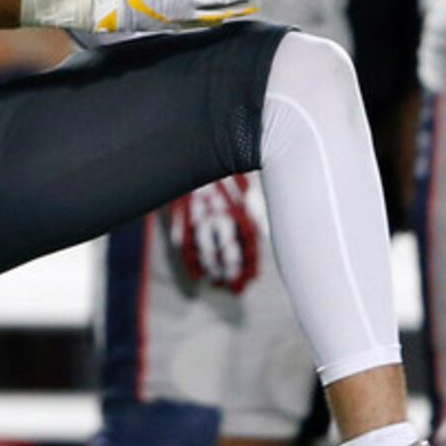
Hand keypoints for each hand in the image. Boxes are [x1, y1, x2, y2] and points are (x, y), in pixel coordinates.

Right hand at [164, 174, 263, 293]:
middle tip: (236, 289)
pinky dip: (191, 263)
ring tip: (218, 282)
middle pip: (227, 250)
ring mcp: (199, 216)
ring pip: (206, 251)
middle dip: (232, 272)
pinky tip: (197, 277)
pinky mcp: (180, 217)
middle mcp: (220, 213)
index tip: (252, 278)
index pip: (247, 241)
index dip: (250, 262)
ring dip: (213, 270)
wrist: (194, 156)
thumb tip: (265, 234)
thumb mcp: (245, 190)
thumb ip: (255, 213)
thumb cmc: (225, 176)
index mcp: (238, 206)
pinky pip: (185, 245)